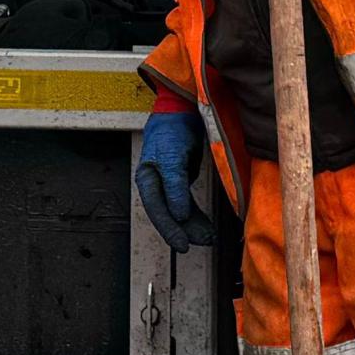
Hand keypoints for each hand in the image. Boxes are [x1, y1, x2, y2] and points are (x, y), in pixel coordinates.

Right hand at [136, 101, 213, 250]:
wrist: (181, 111)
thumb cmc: (171, 130)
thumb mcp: (172, 157)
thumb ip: (175, 186)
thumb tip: (179, 214)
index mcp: (147, 179)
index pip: (157, 210)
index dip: (170, 228)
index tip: (183, 243)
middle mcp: (156, 184)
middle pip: (168, 215)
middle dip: (184, 231)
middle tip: (198, 244)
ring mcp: (169, 183)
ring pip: (179, 212)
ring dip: (193, 226)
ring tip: (207, 238)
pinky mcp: (182, 180)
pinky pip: (188, 204)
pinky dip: (197, 216)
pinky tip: (206, 226)